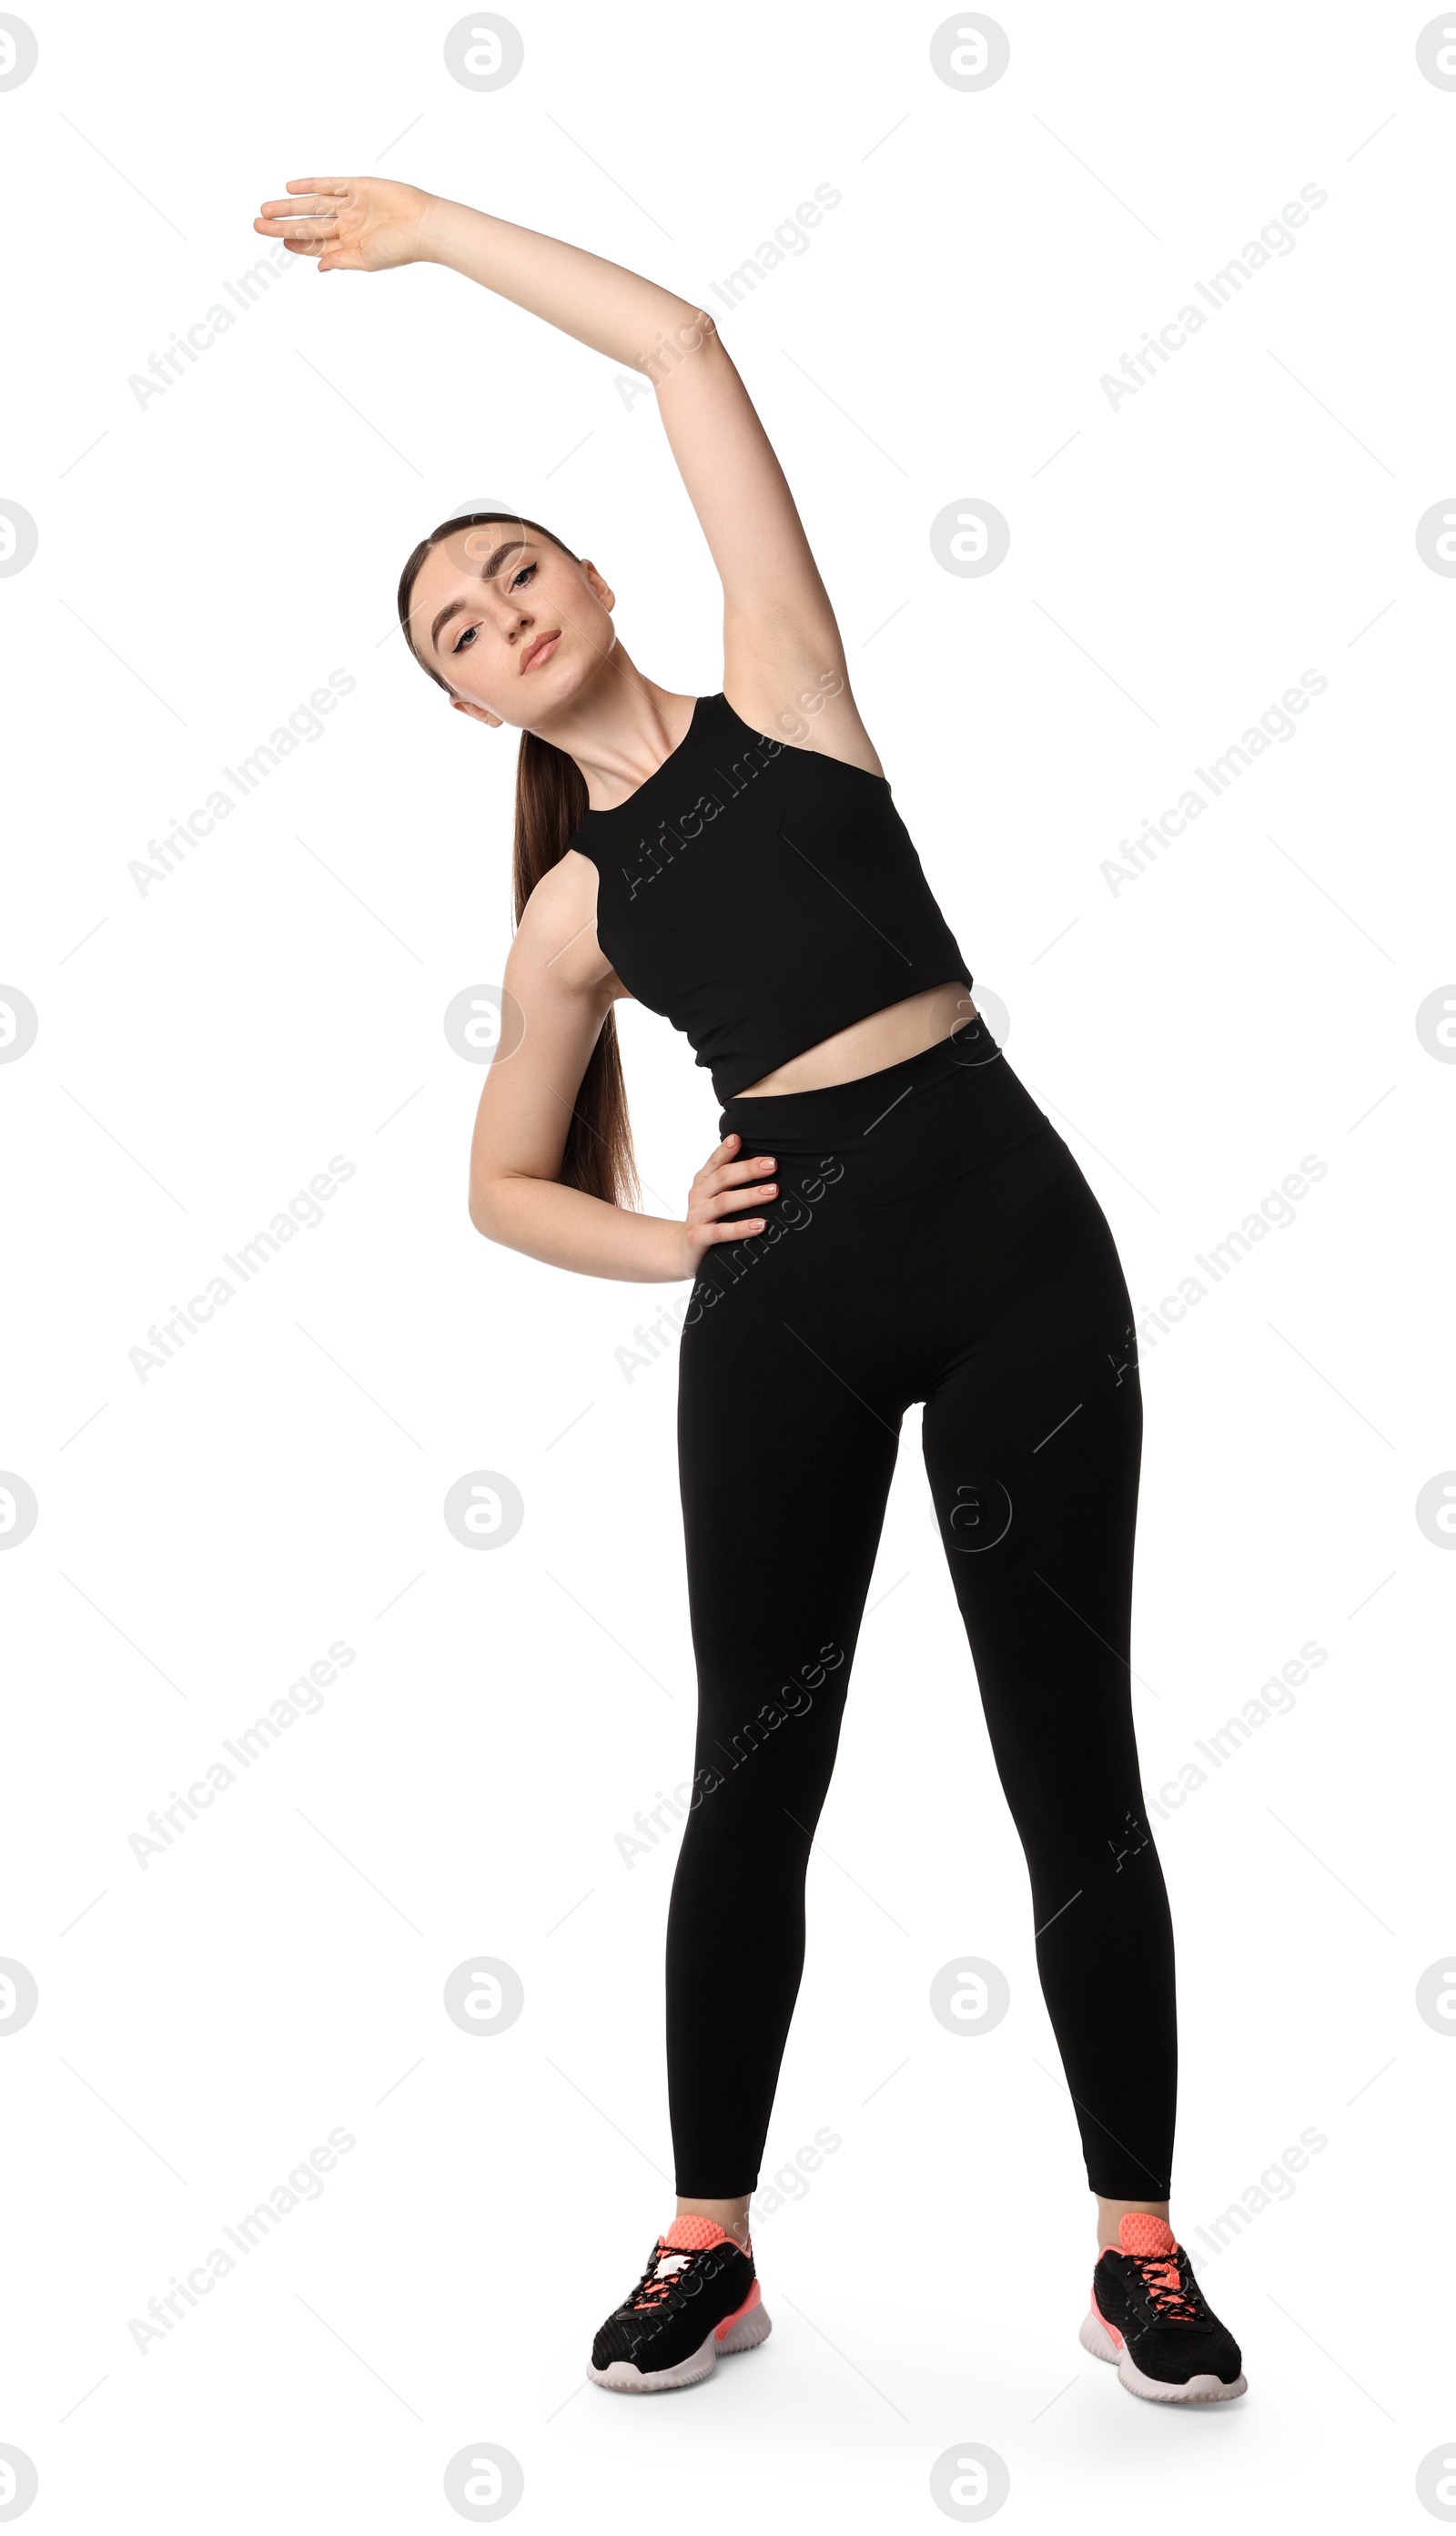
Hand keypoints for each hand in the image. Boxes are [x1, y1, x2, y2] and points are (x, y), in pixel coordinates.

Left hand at [253, 176, 434, 273]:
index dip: (295, 243)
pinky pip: (330, 184)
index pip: (315, 244)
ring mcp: (352, 204)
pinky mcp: (359, 186)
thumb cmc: (400, 248)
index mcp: (350, 244)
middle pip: (309, 223)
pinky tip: (291, 187)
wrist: (423, 225)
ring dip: (290, 206)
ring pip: (313, 204)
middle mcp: (348, 224)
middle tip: (258, 224)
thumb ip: (341, 261)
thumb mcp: (367, 260)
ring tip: (266, 209)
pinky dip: (311, 185)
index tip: (279, 242)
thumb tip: (317, 266)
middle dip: (283, 225)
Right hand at [676, 1133, 776, 1279]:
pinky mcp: (698, 1238)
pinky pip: (721, 1232)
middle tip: (772, 1165)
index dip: (725, 1150)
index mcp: (703, 1182)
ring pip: (723, 1203)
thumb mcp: (715, 1196)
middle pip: (722, 1178)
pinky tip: (761, 1225)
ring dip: (750, 1196)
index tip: (739, 1138)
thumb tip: (765, 1162)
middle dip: (748, 1170)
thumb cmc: (709, 1220)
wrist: (684, 1252)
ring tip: (773, 1191)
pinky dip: (741, 1228)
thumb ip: (731, 1180)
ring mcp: (697, 1217)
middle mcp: (698, 1196)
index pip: (715, 1162)